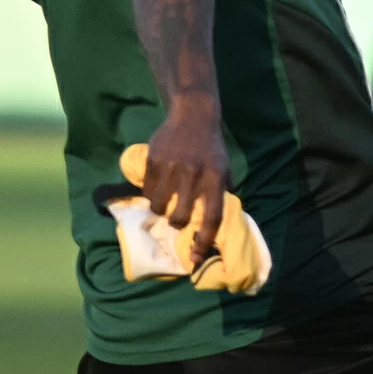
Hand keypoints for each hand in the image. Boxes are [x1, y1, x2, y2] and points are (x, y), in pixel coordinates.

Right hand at [141, 102, 230, 268]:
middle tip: (177, 217)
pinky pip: (147, 189)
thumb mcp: (225, 167)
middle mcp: (194, 175)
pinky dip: (150, 193)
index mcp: (215, 179)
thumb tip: (220, 222)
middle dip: (177, 223)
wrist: (193, 115)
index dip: (203, 241)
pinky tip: (157, 185)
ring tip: (165, 200)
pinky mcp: (154, 160)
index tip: (194, 258)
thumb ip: (222, 192)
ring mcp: (172, 167)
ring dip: (160, 209)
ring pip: (158, 206)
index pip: (212, 218)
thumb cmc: (211, 146)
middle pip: (179, 217)